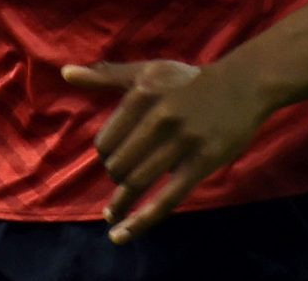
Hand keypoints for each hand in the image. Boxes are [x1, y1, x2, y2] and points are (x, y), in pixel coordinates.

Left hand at [61, 58, 273, 244]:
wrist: (242, 85)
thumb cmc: (189, 80)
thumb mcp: (148, 72)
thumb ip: (106, 76)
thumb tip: (65, 73)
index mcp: (143, 94)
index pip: (106, 140)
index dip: (105, 156)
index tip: (114, 158)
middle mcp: (160, 117)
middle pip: (119, 164)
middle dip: (115, 177)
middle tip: (124, 178)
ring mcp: (182, 142)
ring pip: (137, 182)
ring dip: (122, 201)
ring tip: (114, 211)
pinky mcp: (202, 163)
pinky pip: (167, 199)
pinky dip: (141, 221)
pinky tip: (122, 235)